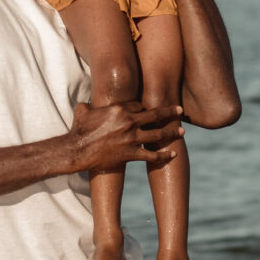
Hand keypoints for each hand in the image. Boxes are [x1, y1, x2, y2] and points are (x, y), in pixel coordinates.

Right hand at [68, 101, 182, 173]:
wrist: (77, 150)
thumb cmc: (78, 129)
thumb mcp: (82, 110)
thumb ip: (89, 104)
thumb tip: (88, 104)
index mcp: (119, 109)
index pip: (139, 104)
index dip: (144, 107)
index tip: (149, 109)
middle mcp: (129, 122)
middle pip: (155, 115)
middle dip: (169, 112)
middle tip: (180, 110)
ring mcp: (131, 138)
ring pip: (158, 134)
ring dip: (171, 132)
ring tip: (182, 131)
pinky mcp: (131, 154)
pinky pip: (152, 155)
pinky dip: (163, 156)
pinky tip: (172, 154)